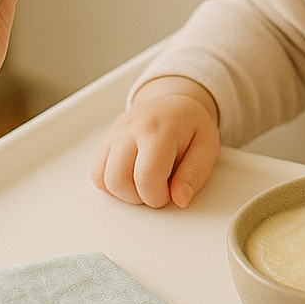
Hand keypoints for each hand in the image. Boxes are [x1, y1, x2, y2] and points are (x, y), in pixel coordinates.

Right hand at [92, 77, 220, 207]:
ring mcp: (115, 134)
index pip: (147, 176)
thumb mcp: (207, 146)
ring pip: (103, 180)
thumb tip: (180, 199)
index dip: (158, 196)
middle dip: (139, 198)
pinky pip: (97, 174)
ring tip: (146, 183)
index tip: (170, 193)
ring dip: (124, 193)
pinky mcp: (106, 141)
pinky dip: (112, 186)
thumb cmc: (192, 126)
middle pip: (118, 180)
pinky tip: (133, 178)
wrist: (175, 104)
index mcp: (159, 129)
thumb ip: (195, 174)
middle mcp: (131, 129)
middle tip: (158, 188)